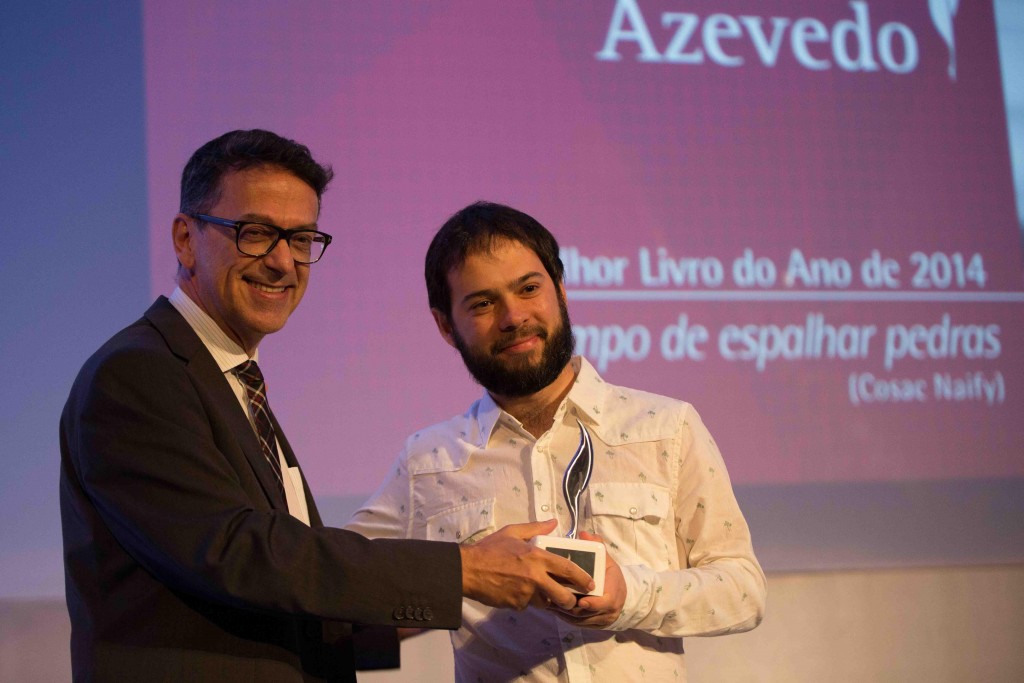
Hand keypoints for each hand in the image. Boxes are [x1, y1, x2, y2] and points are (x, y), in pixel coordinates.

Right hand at [460, 519, 595, 610]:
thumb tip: (553, 522)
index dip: (583, 578)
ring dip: (546, 599)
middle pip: (563, 596)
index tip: (590, 583)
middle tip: (571, 598)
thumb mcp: (512, 532)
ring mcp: (526, 594)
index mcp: (537, 557)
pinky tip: (518, 590)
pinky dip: (528, 600)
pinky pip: (528, 605)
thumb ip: (535, 528)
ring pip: (546, 602)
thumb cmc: (490, 549)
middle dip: (571, 600)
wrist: (468, 570)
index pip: (568, 570)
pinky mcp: (516, 605)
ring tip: (539, 589)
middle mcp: (535, 578)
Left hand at [548, 531, 626, 628]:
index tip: (581, 600)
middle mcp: (609, 610)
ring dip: (564, 612)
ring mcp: (600, 620)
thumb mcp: (607, 561)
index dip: (594, 603)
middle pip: (588, 613)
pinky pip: (577, 624)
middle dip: (570, 607)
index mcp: (614, 593)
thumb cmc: (611, 576)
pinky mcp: (592, 626)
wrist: (620, 596)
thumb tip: (584, 534)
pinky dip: (564, 617)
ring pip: (580, 620)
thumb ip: (597, 546)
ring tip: (548, 601)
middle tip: (553, 597)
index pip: (606, 602)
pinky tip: (553, 608)